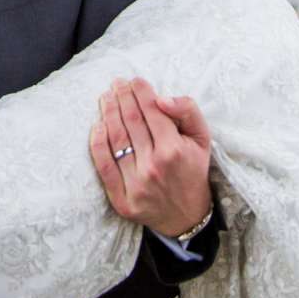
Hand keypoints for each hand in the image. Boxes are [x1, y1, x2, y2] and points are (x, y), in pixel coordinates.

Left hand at [89, 77, 213, 235]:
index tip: (135, 80)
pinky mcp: (122, 200)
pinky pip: (104, 166)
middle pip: (130, 121)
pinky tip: (96, 126)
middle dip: (122, 96)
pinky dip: (97, 144)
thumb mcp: (202, 138)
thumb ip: (188, 111)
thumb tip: (162, 98)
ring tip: (106, 97)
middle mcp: (154, 166)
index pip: (151, 111)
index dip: (141, 91)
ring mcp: (136, 185)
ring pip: (116, 140)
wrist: (187, 217)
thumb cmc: (192, 170)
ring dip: (108, 113)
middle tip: (117, 83)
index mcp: (174, 150)